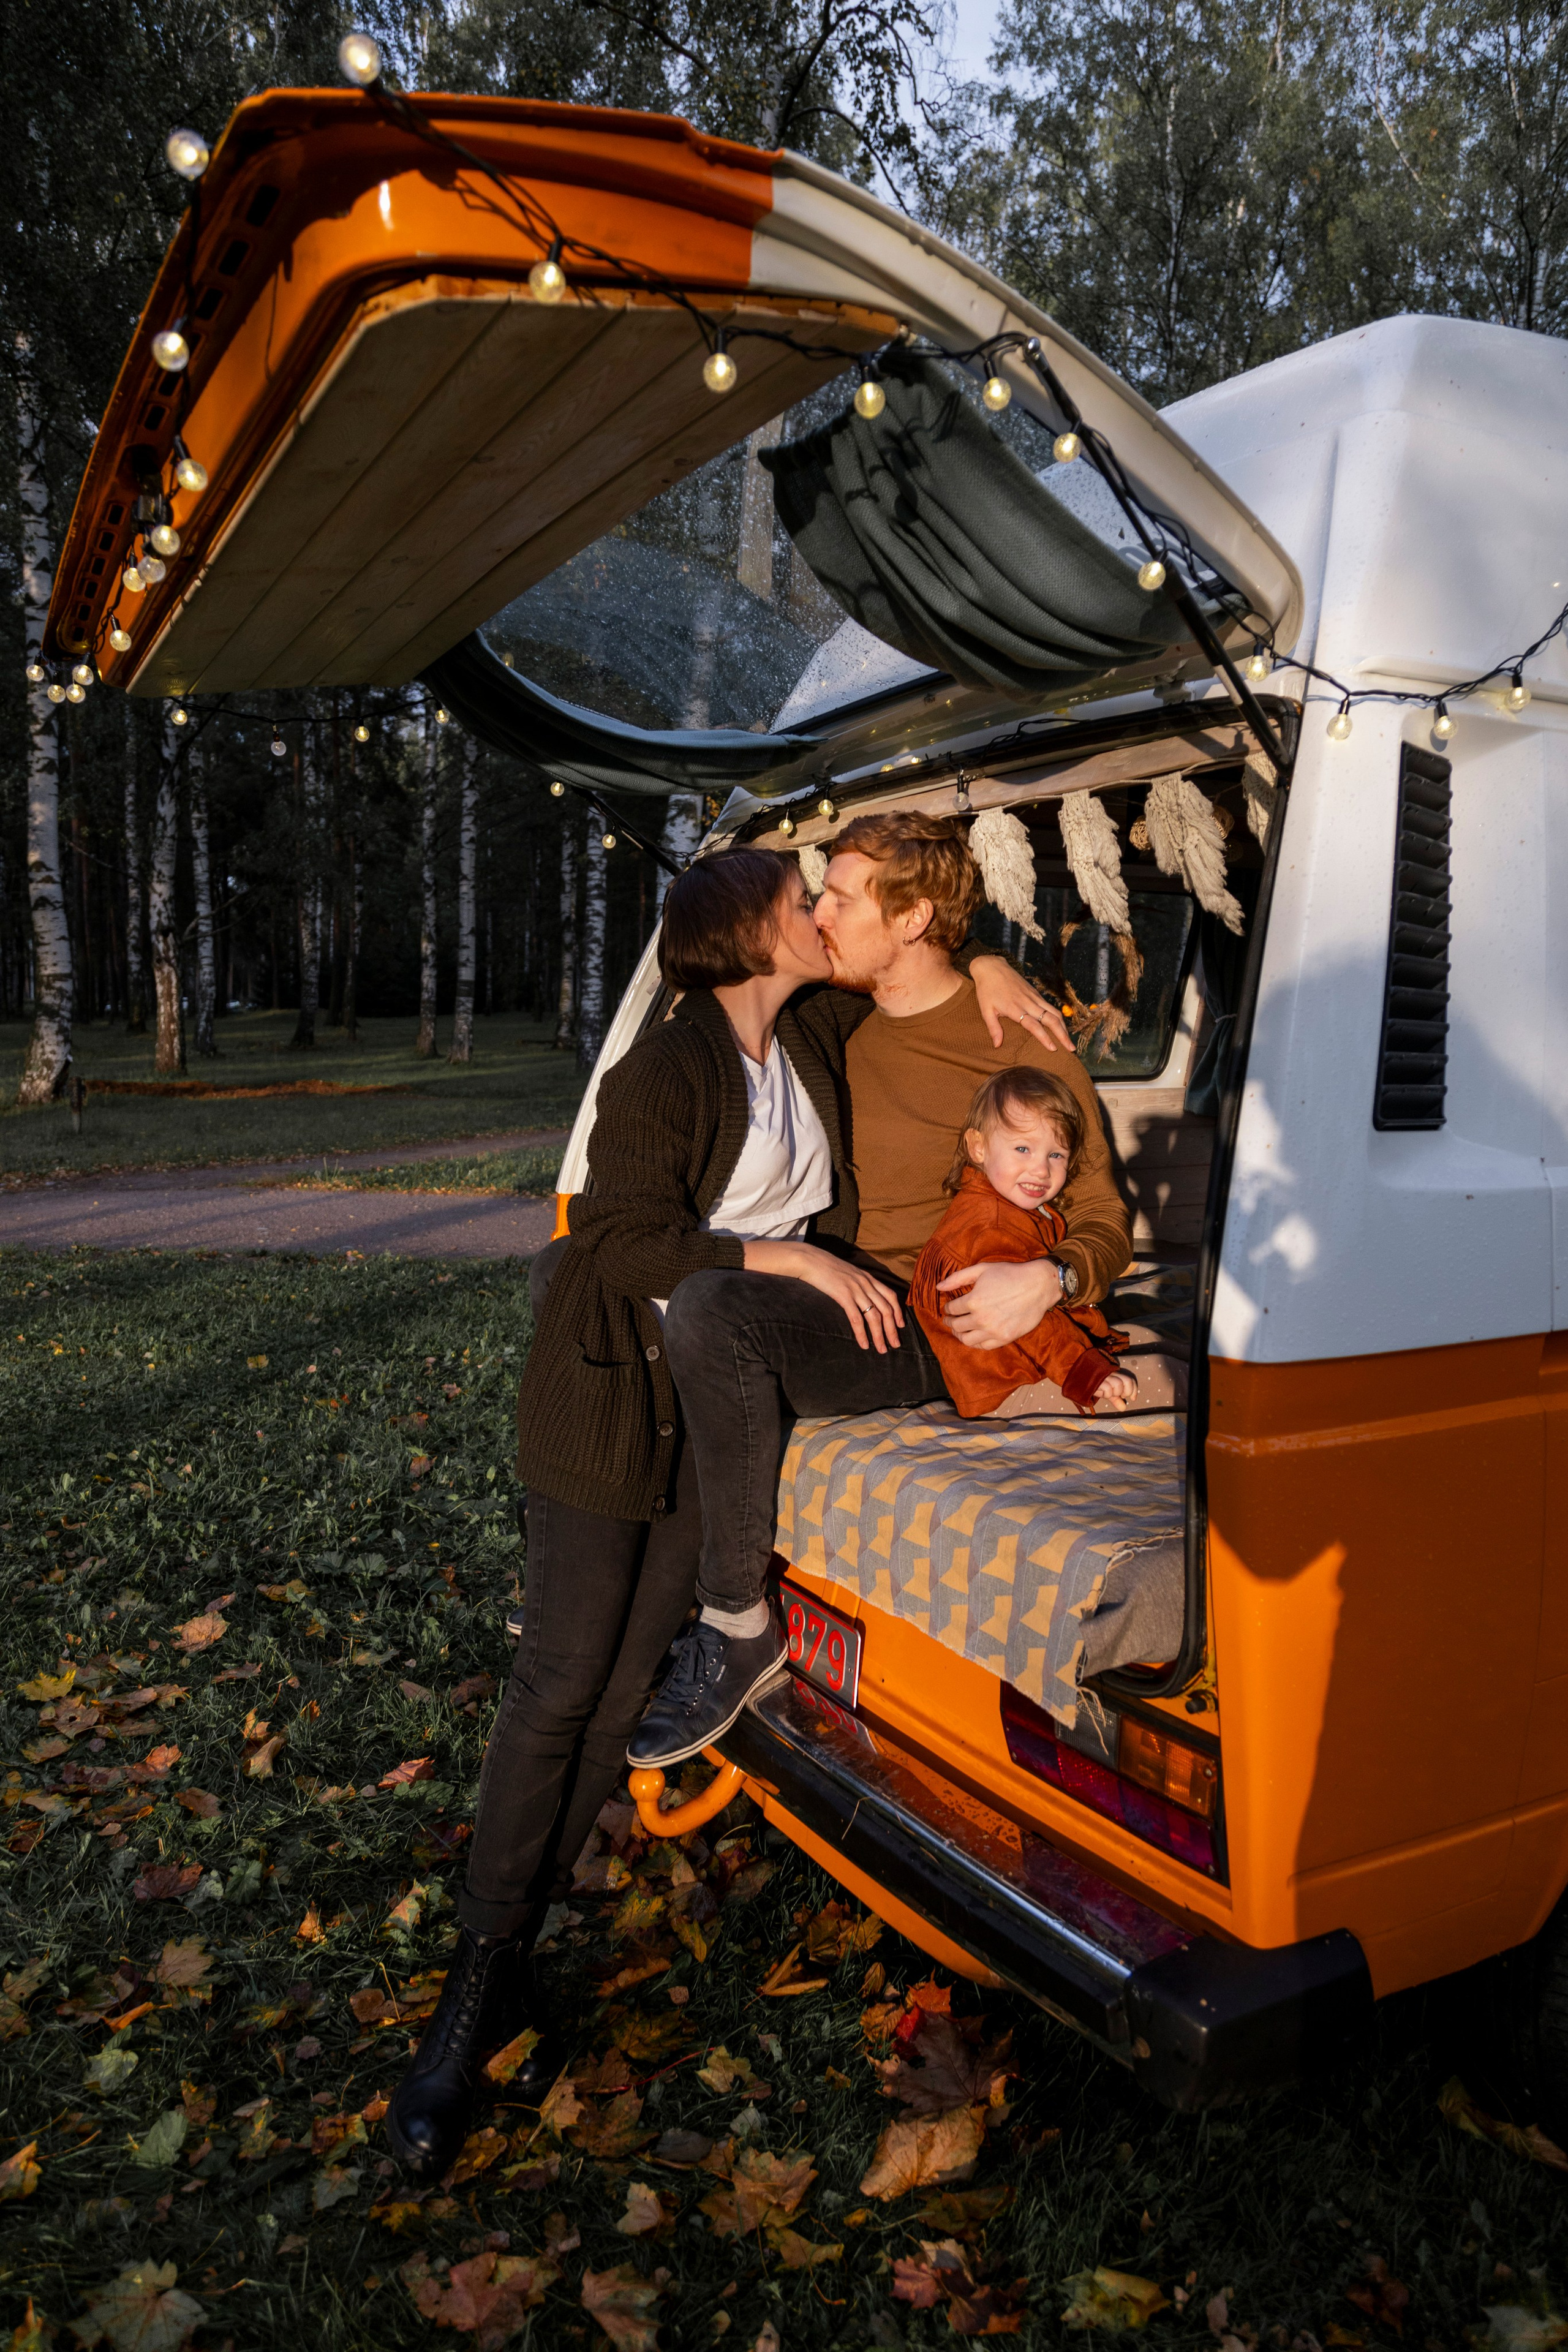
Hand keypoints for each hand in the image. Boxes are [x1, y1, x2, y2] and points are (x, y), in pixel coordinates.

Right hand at [743, 1239, 904, 1352]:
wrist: (810, 1259)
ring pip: (874, 1316)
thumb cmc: (826, 1267)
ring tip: (882, 1349)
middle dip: (892, 1329)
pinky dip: (862, 1333)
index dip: (898, 1312)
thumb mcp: (848, 1272)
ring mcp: (855, 1289)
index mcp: (868, 1278)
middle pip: (886, 1309)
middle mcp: (866, 1283)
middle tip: (895, 1345)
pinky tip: (864, 1344)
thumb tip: (862, 1295)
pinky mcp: (843, 1296)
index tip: (901, 1326)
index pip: (890, 1296)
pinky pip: (857, 1319)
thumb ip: (857, 1282)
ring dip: (880, 1335)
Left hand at [936, 1256, 1061, 1347]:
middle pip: (956, 1326)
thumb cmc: (1010, 1274)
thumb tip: (938, 1287)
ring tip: (959, 1330)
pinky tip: (975, 1336)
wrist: (1039, 1286)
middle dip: (949, 1322)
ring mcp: (993, 1331)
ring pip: (967, 1340)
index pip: (951, 1309)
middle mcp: (981, 1319)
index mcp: (973, 1301)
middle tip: (949, 1320)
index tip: (948, 1308)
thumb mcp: (982, 1269)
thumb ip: (958, 1278)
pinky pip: (984, 1346)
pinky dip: (975, 1343)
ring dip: (959, 1335)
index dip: (947, 1308)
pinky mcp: (1005, 1338)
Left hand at [969, 955, 1075, 1053]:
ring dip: (1064, 1027)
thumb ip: (993, 1028)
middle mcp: (1028, 1003)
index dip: (1044, 1038)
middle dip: (1063, 1035)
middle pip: (1051, 1019)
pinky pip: (1051, 1007)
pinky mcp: (1036, 993)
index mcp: (1016, 1008)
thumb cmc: (987, 990)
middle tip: (1071, 1049)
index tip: (1053, 1049)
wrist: (992, 968)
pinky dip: (1058, 1018)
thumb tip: (997, 1045)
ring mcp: (1034, 997)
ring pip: (1055, 1013)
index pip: (1034, 1026)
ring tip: (1069, 1041)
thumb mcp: (986, 1010)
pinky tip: (1061, 1027)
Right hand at [1092, 1370, 1138, 1412]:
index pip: (1130, 1380)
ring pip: (1118, 1384)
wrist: (1075, 1376)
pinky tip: (1098, 1391)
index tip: (1133, 1399)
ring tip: (1105, 1393)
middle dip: (1125, 1391)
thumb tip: (1123, 1408)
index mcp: (1114, 1375)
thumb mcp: (1105, 1392)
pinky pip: (1108, 1388)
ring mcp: (1104, 1375)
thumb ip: (1115, 1399)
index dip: (1134, 1390)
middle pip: (1126, 1381)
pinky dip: (1105, 1393)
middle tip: (1119, 1395)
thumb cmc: (1091, 1384)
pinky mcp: (1097, 1378)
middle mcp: (1111, 1373)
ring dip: (1113, 1393)